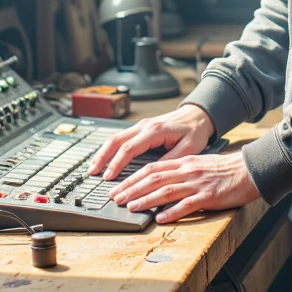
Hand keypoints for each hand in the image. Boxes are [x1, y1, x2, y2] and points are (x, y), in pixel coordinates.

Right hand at [89, 103, 213, 180]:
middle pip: (115, 140)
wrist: (198, 114)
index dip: (117, 163)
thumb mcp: (190, 147)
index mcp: (155, 130)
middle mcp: (144, 126)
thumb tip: (154, 173)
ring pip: (115, 138)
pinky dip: (110, 149)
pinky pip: (121, 138)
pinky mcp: (141, 129)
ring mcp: (141, 126)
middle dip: (102, 157)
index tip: (109, 177)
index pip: (129, 148)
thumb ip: (171, 158)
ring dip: (103, 152)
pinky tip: (105, 159)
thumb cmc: (195, 130)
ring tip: (93, 168)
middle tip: (93, 173)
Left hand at [108, 149, 258, 223]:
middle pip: (154, 179)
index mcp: (184, 163)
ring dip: (146, 200)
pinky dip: (172, 212)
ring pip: (167, 191)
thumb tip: (161, 184)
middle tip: (116, 199)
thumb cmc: (225, 170)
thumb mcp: (199, 165)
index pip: (152, 169)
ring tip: (132, 207)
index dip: (133, 179)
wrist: (250, 170)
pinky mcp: (210, 197)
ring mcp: (198, 184)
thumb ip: (181, 172)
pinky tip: (160, 218)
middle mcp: (188, 171)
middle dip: (132, 189)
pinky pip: (188, 205)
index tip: (119, 188)